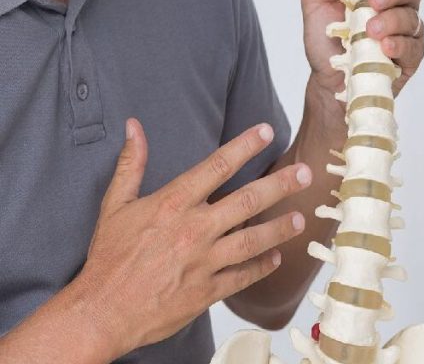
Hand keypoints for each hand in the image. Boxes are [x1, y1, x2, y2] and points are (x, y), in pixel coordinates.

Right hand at [78, 119, 311, 355]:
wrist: (101, 311)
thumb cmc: (108, 259)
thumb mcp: (114, 206)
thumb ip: (131, 165)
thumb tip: (135, 128)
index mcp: (173, 205)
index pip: (217, 166)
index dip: (246, 146)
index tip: (268, 132)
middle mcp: (194, 230)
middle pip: (248, 200)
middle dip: (281, 184)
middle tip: (306, 173)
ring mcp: (204, 262)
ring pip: (254, 240)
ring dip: (281, 228)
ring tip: (301, 218)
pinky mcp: (207, 291)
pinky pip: (244, 276)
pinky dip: (263, 267)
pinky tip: (277, 258)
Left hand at [301, 0, 423, 97]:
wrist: (326, 77)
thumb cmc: (327, 35)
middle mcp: (400, 1)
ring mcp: (408, 29)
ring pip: (411, 16)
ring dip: (391, 21)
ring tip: (369, 31)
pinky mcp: (411, 55)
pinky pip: (413, 46)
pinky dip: (399, 44)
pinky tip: (384, 47)